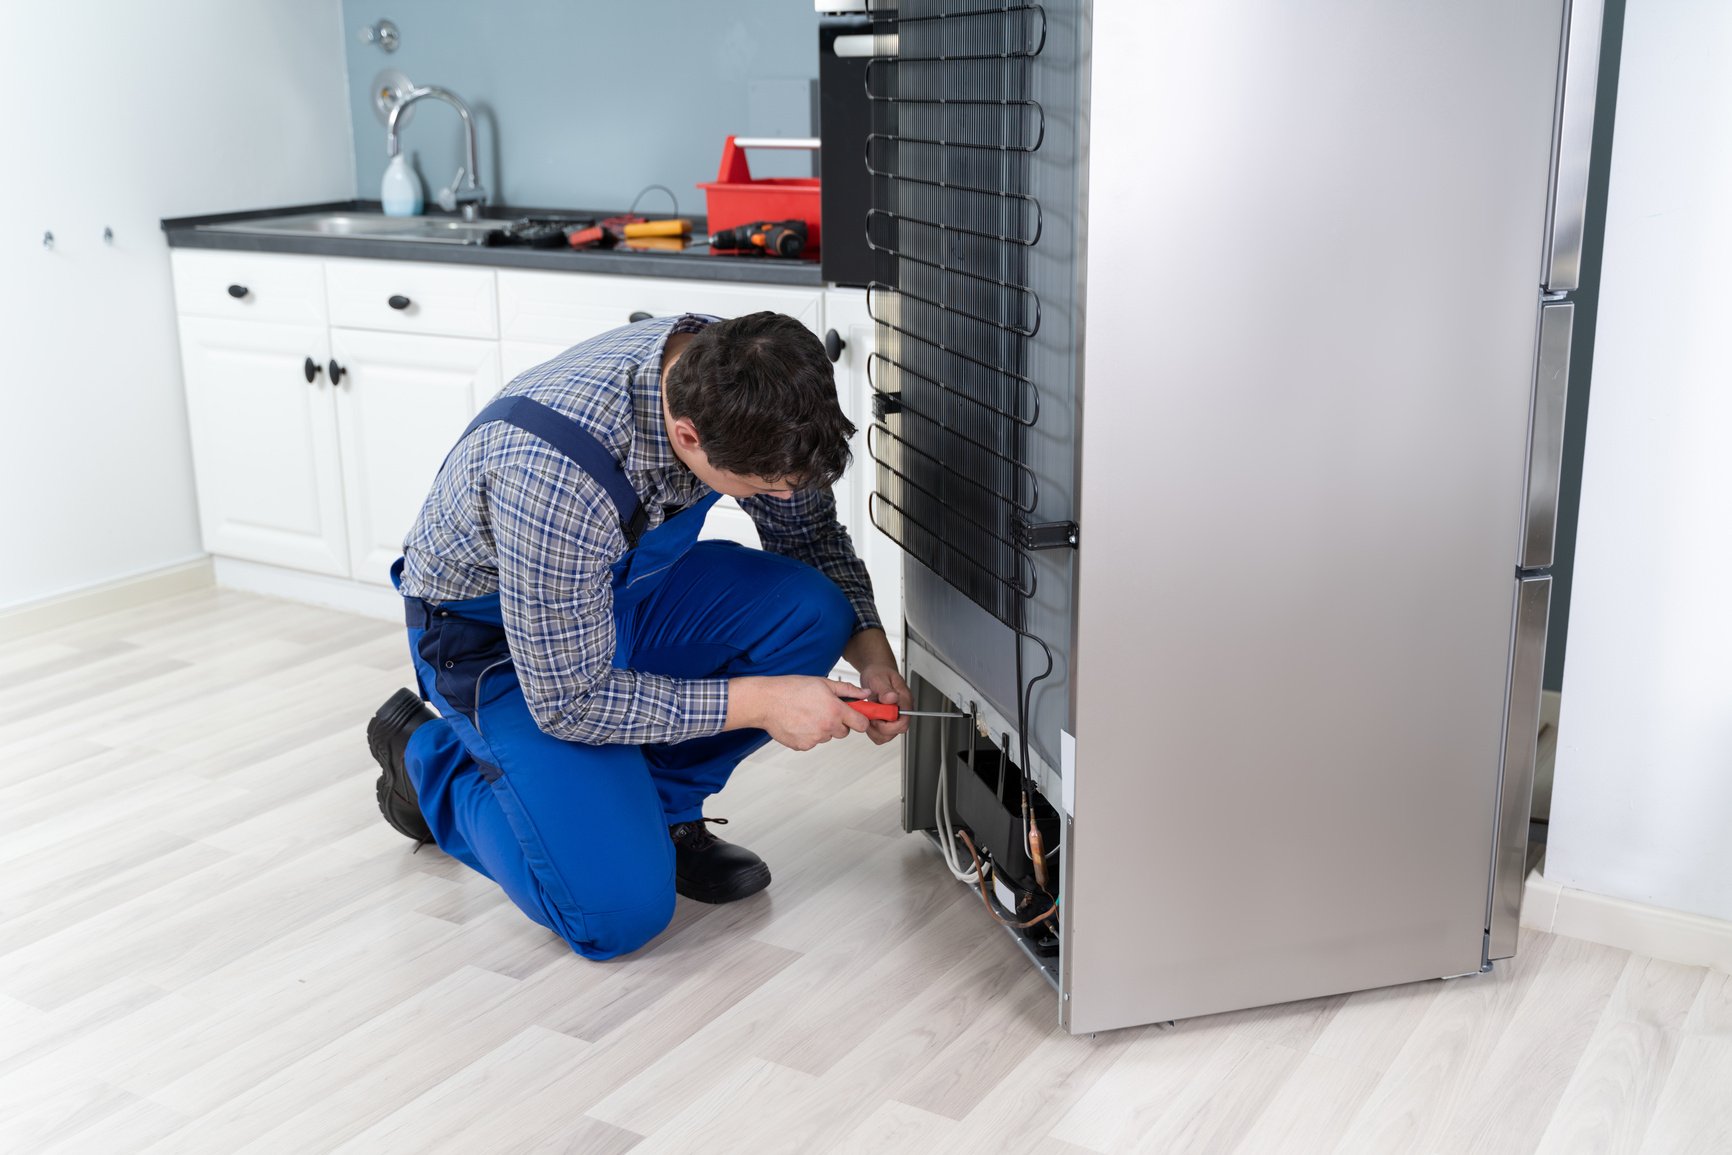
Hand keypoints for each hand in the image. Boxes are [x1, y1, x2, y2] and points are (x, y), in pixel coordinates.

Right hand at [728, 675, 869, 751]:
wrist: (766, 701)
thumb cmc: (791, 689)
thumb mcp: (823, 683)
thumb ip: (847, 690)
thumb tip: (864, 694)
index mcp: (835, 710)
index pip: (861, 724)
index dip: (860, 720)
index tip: (856, 717)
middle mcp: (827, 727)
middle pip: (844, 732)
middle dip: (838, 723)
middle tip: (824, 711)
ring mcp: (815, 739)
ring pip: (827, 737)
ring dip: (822, 728)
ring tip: (807, 714)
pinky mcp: (803, 746)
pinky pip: (812, 742)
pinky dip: (808, 735)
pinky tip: (799, 722)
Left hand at [844, 628, 912, 745]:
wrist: (875, 672)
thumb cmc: (879, 672)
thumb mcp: (879, 678)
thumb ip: (885, 690)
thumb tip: (891, 698)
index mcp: (904, 700)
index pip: (902, 723)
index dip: (888, 725)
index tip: (876, 717)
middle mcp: (901, 710)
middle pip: (895, 732)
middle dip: (879, 728)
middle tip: (870, 716)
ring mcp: (894, 716)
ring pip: (886, 735)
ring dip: (874, 730)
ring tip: (868, 716)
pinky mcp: (886, 720)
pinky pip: (880, 733)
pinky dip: (871, 730)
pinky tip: (868, 718)